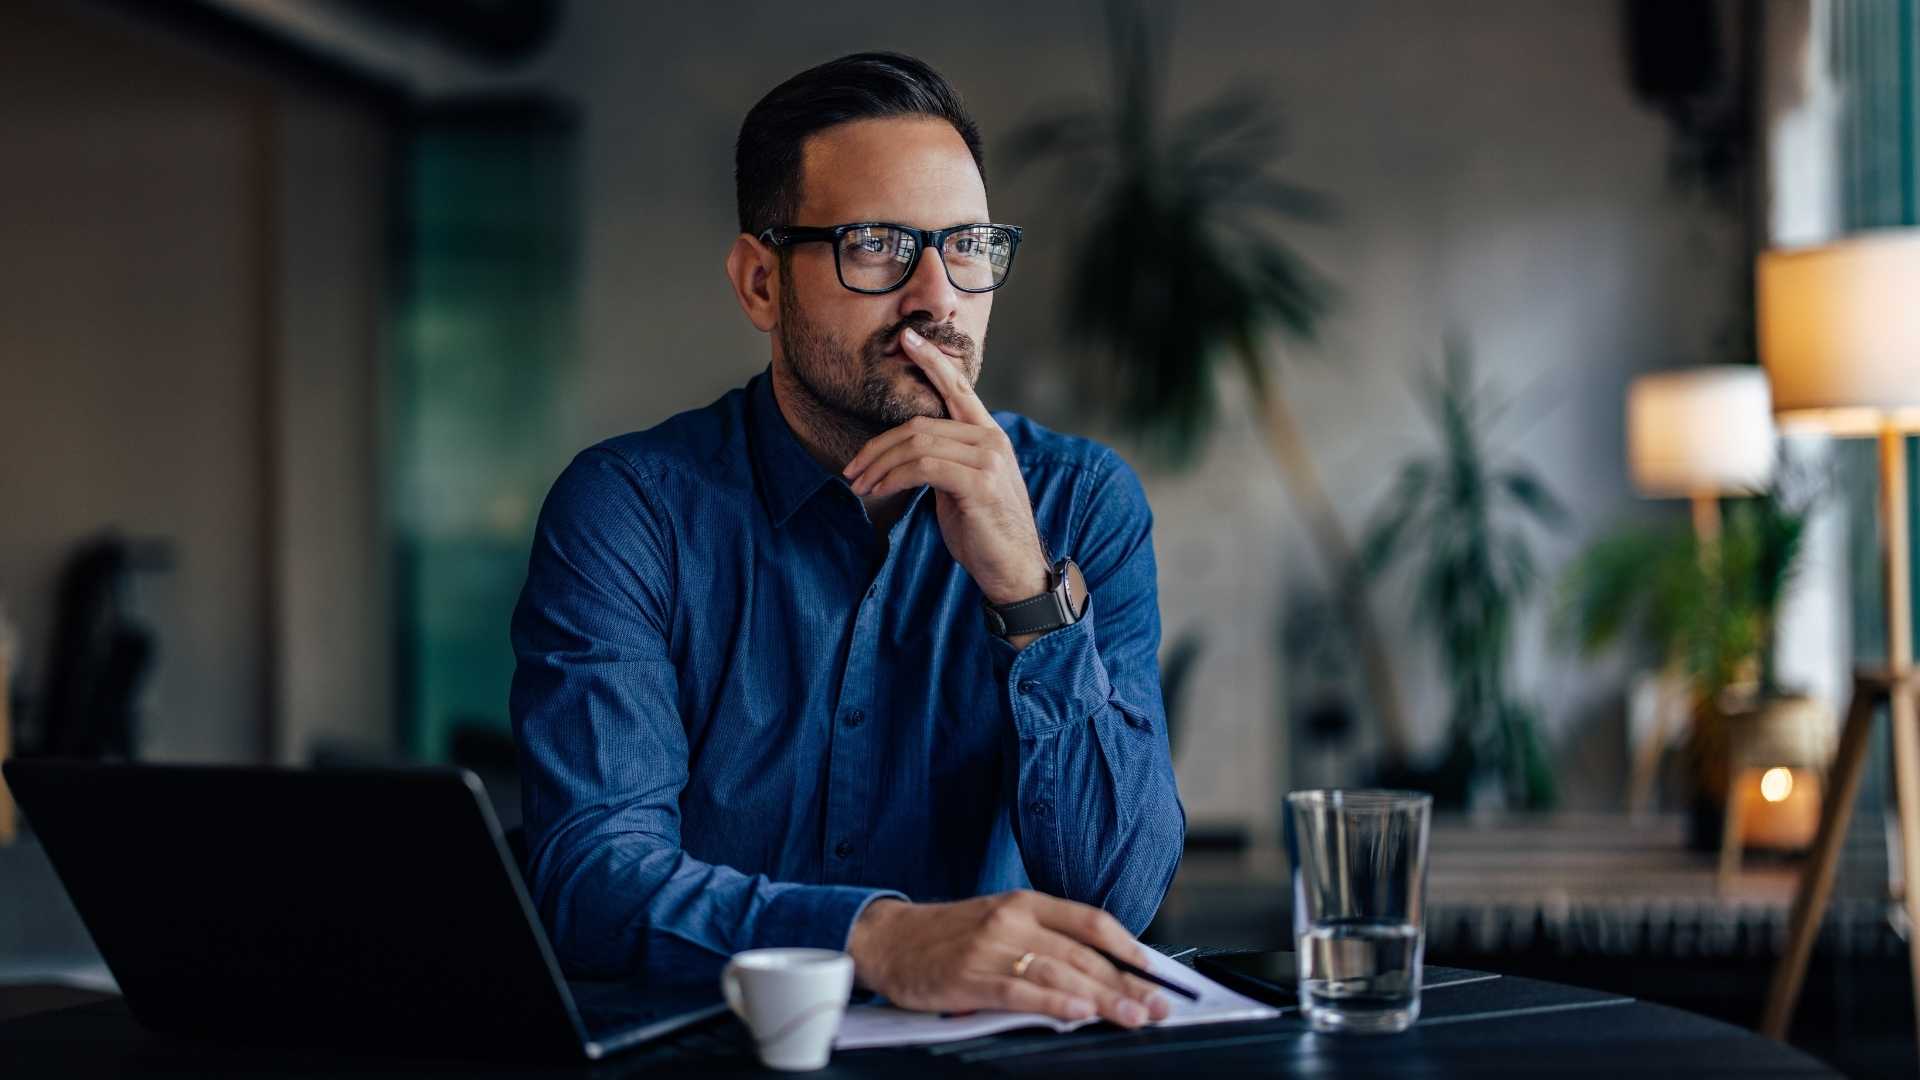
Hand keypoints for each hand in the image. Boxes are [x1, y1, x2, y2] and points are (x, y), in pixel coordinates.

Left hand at [842, 327, 1049, 608]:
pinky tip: (878, 492)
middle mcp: (992, 439)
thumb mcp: (963, 487)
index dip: (931, 361)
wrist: (1014, 570)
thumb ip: (945, 460)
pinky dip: (893, 477)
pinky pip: (923, 467)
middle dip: (877, 446)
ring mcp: (988, 459)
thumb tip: (906, 451)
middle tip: (851, 469)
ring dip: (879, 465)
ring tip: (859, 485)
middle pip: (920, 424)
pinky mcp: (979, 483)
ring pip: (917, 443)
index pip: (957, 388)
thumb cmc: (983, 531)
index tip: (906, 339)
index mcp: (989, 435)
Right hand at [846, 891, 1171, 1028]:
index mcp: (1024, 902)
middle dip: (1127, 983)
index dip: (1128, 947)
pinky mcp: (970, 978)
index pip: (1090, 920)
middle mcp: (1012, 921)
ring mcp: (991, 948)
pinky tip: (1079, 1013)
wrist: (889, 939)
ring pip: (1060, 973)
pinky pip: (1020, 992)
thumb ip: (1044, 936)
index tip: (1156, 971)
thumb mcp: (1000, 920)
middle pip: (1083, 953)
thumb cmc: (949, 935)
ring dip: (1103, 999)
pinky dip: (1054, 1003)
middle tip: (1158, 1006)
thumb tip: (1099, 967)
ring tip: (1133, 1017)